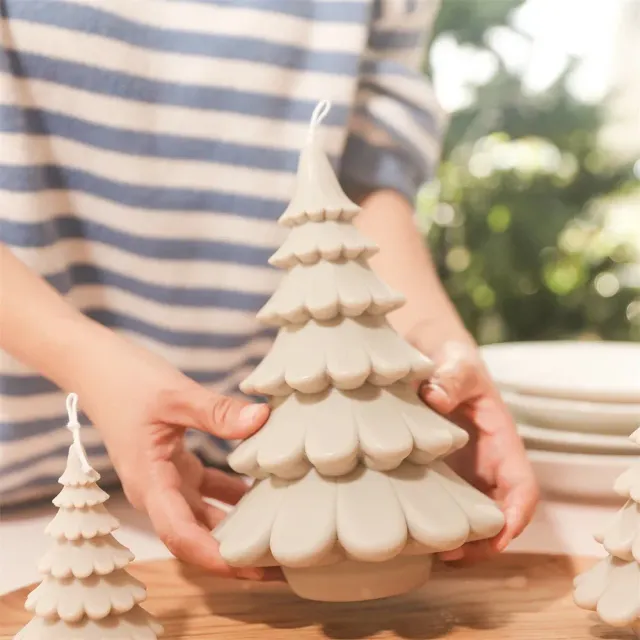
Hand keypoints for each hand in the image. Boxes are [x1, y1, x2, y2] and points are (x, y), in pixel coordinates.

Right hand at [73, 333, 279, 580]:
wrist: (98, 367)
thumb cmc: (126, 381)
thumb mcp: (175, 395)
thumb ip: (217, 412)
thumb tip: (262, 419)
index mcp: (150, 484)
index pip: (181, 535)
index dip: (215, 557)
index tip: (252, 568)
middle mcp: (158, 491)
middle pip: (197, 536)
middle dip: (235, 553)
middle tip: (280, 562)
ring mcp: (168, 480)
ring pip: (205, 516)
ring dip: (238, 526)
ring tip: (279, 533)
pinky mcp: (177, 466)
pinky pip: (209, 490)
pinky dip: (234, 494)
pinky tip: (266, 490)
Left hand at [409, 326, 538, 563]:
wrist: (434, 357)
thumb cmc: (454, 361)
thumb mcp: (457, 363)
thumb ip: (450, 378)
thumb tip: (435, 399)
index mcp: (502, 443)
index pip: (523, 489)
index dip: (516, 517)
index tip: (498, 536)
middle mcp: (486, 464)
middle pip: (498, 515)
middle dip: (482, 542)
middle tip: (449, 554)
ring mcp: (463, 471)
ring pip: (470, 516)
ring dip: (457, 538)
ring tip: (426, 547)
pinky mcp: (438, 471)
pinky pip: (442, 502)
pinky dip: (433, 519)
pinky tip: (408, 526)